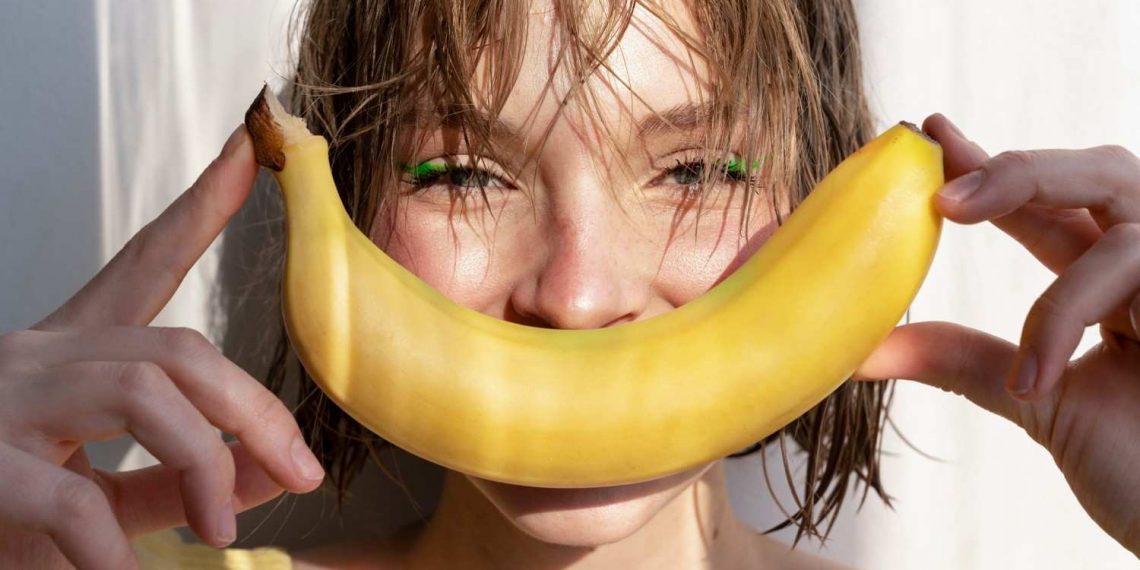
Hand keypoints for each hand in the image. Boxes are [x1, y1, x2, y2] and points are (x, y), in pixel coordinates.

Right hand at [0, 126, 324, 569]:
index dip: (202, 206)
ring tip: (218, 532)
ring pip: (143, 391)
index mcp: (66, 352)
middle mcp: (35, 357)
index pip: (143, 262)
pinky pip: (71, 496)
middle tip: (302, 473)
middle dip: (255, 410)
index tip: (252, 148)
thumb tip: (274, 466)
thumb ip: (181, 476)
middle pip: (178, 347)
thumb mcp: (99, 490)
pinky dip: (116, 549)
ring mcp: (1, 401)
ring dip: (202, 464)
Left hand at [851, 113, 1139, 554]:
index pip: (1051, 205)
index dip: (992, 166)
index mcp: (1116, 283)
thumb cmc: (1138, 468)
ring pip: (1121, 195)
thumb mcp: (1036, 399)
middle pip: (1101, 171)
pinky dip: (1067, 313)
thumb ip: (965, 359)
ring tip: (962, 236)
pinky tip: (1036, 378)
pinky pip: (1134, 265)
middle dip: (1019, 166)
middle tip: (942, 185)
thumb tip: (869, 345)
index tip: (929, 135)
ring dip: (1032, 210)